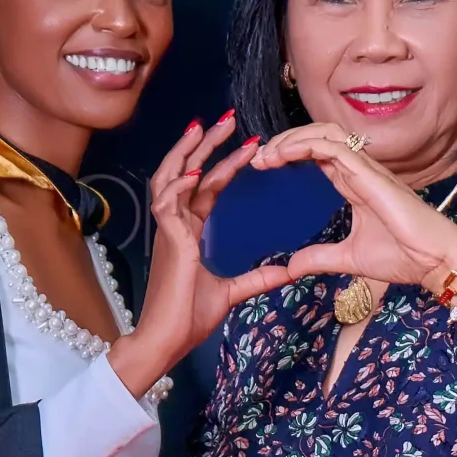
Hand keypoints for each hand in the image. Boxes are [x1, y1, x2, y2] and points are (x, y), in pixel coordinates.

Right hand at [108, 115, 295, 398]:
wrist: (167, 339)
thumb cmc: (189, 317)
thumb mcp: (232, 292)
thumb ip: (258, 278)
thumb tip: (289, 271)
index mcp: (188, 232)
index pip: (205, 188)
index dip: (224, 165)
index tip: (248, 144)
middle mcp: (175, 225)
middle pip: (187, 172)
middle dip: (205, 143)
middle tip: (226, 117)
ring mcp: (168, 231)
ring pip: (171, 178)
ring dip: (187, 152)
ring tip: (205, 126)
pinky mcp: (166, 243)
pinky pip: (167, 205)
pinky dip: (178, 186)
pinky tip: (194, 171)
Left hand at [250, 123, 456, 301]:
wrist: (433, 262)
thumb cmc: (403, 257)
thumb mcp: (348, 258)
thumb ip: (319, 258)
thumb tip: (291, 266)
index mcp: (354, 183)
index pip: (318, 153)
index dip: (289, 152)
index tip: (263, 165)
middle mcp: (359, 169)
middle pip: (318, 136)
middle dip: (285, 141)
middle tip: (259, 157)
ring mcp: (367, 169)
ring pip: (325, 134)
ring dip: (292, 138)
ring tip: (267, 154)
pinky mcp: (371, 174)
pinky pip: (334, 147)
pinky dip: (306, 145)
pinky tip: (284, 154)